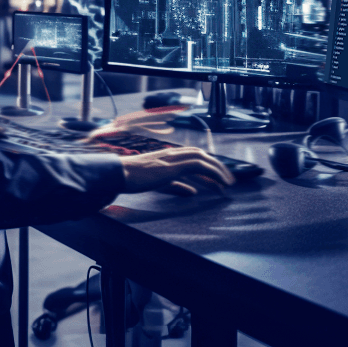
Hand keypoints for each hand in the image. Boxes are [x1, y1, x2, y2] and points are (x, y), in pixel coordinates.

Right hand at [119, 147, 234, 195]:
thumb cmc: (133, 179)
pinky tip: (218, 182)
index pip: (194, 157)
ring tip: (228, 183)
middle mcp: (173, 154)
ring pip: (202, 158)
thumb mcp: (160, 183)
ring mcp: (173, 158)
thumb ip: (177, 186)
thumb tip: (193, 191)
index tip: (219, 177)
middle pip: (202, 155)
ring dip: (218, 169)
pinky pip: (198, 165)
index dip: (209, 165)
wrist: (119, 174)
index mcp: (169, 157)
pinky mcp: (172, 165)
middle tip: (228, 180)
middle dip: (218, 166)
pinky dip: (211, 172)